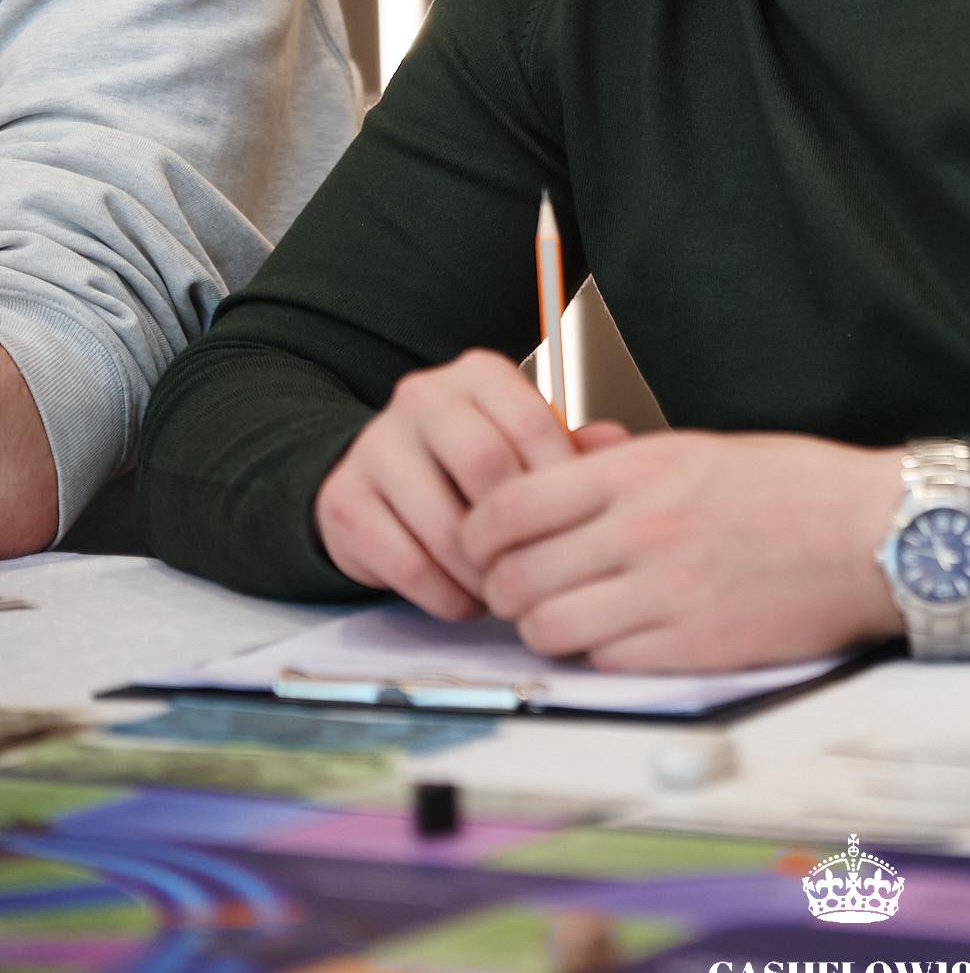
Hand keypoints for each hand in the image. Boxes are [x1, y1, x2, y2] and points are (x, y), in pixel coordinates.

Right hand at [313, 348, 625, 617]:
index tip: (577, 530)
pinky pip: (405, 563)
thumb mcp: (524, 444)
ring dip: (484, 575)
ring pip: (445, 524)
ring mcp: (376, 444)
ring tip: (506, 593)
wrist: (379, 479)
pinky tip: (463, 598)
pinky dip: (443, 595)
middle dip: (519, 532)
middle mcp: (423, 396)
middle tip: (539, 569)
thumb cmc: (471, 465)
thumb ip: (572, 447)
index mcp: (478, 373)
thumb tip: (621, 447)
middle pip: (485, 467)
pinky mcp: (344, 498)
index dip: (560, 488)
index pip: (532, 425)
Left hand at [461, 430, 905, 671]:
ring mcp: (666, 593)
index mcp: (641, 469)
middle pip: (516, 574)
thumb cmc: (794, 488)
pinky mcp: (691, 649)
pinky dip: (599, 655)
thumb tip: (553, 472)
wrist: (874, 536)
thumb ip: (620, 466)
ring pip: (549, 627)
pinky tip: (621, 635)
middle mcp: (643, 528)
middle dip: (504, 587)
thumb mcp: (698, 450)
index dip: (480, 532)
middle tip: (521, 587)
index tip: (485, 543)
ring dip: (546, 627)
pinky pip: (604, 662)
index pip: (511, 506)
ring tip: (568, 615)